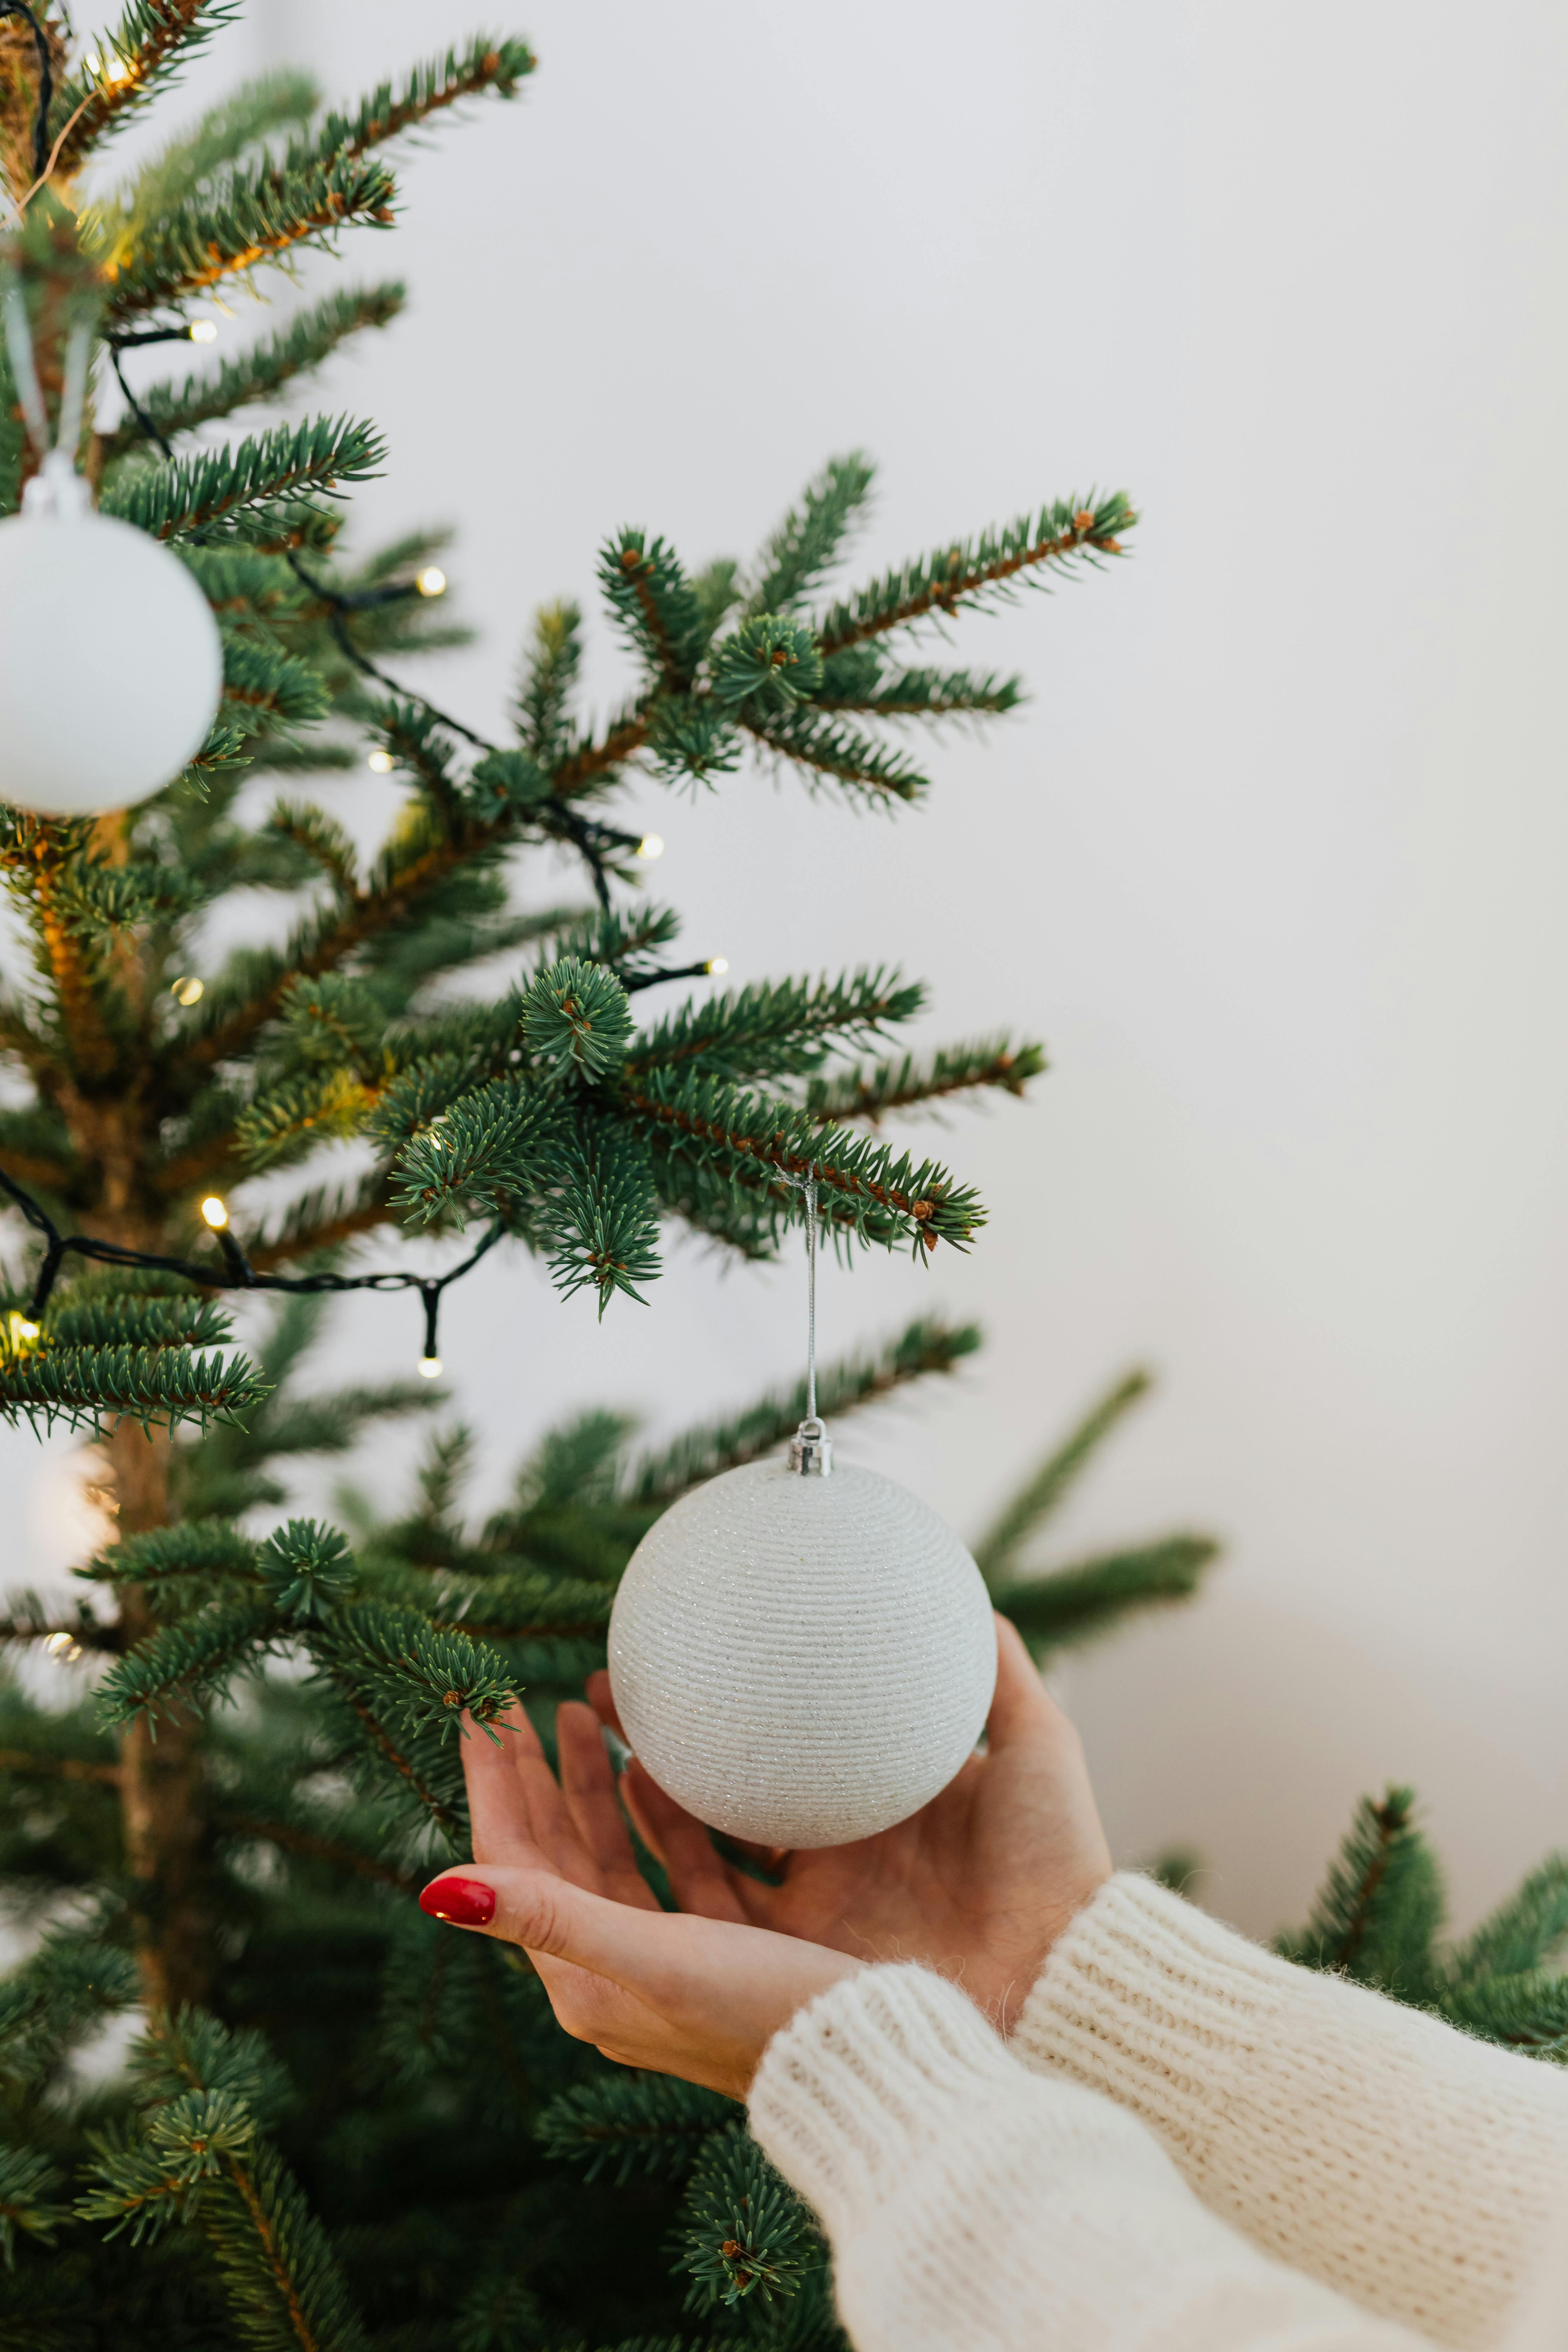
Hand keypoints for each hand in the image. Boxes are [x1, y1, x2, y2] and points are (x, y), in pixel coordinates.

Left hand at [421, 1692, 857, 2098]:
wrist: (860, 2061)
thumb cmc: (757, 2013)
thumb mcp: (651, 1958)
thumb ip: (549, 1916)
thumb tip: (435, 1890)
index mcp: (580, 1981)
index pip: (510, 1863)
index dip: (492, 1783)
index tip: (476, 1711)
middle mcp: (609, 1971)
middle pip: (550, 1855)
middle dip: (529, 1775)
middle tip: (510, 1702)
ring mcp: (660, 1959)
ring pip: (605, 1854)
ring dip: (587, 1784)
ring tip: (577, 1712)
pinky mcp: (710, 1949)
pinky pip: (663, 1865)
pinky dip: (649, 1814)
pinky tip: (645, 1768)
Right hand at [591, 1613, 1109, 2029]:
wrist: (1062, 1977)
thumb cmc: (1055, 1867)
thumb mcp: (1033, 1746)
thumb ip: (1000, 1672)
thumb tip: (974, 1596)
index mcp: (873, 1817)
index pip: (777, 1753)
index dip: (724, 1710)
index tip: (677, 1652)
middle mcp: (829, 1865)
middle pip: (715, 1796)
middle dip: (653, 1748)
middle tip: (600, 1686)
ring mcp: (806, 1915)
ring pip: (691, 1848)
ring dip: (634, 1791)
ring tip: (593, 1722)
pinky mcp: (792, 1958)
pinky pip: (707, 1897)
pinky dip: (662, 1846)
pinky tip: (628, 1787)